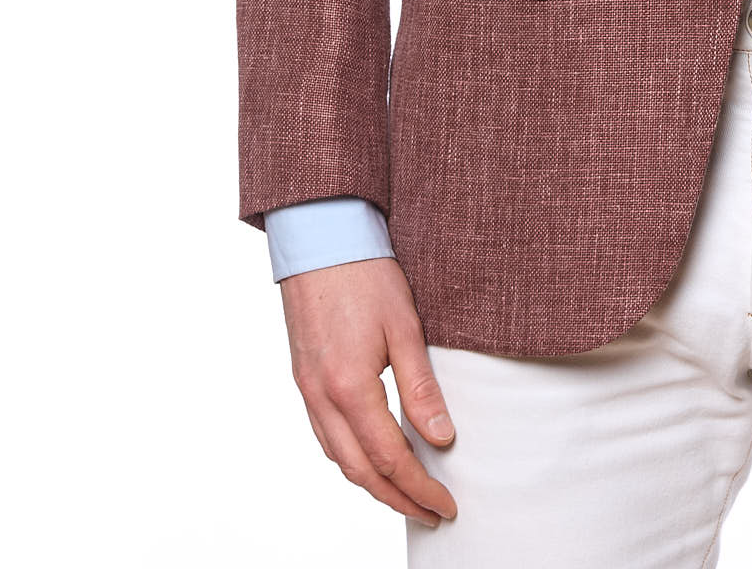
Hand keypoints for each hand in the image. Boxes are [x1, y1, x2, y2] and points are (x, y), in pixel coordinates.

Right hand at [280, 257, 458, 526]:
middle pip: (360, 471)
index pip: (391, 459)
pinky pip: (324, 436)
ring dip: (373, 485)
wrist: (320, 238)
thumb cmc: (366, 274)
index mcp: (350, 388)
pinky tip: (370, 457)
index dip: (421, 487)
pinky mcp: (303, 378)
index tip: (448, 504)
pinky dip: (350, 458)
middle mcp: (322, 398)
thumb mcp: (405, 327)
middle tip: (433, 513)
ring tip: (407, 495)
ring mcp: (307, 390)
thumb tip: (442, 438)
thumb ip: (421, 387)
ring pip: (338, 458)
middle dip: (398, 499)